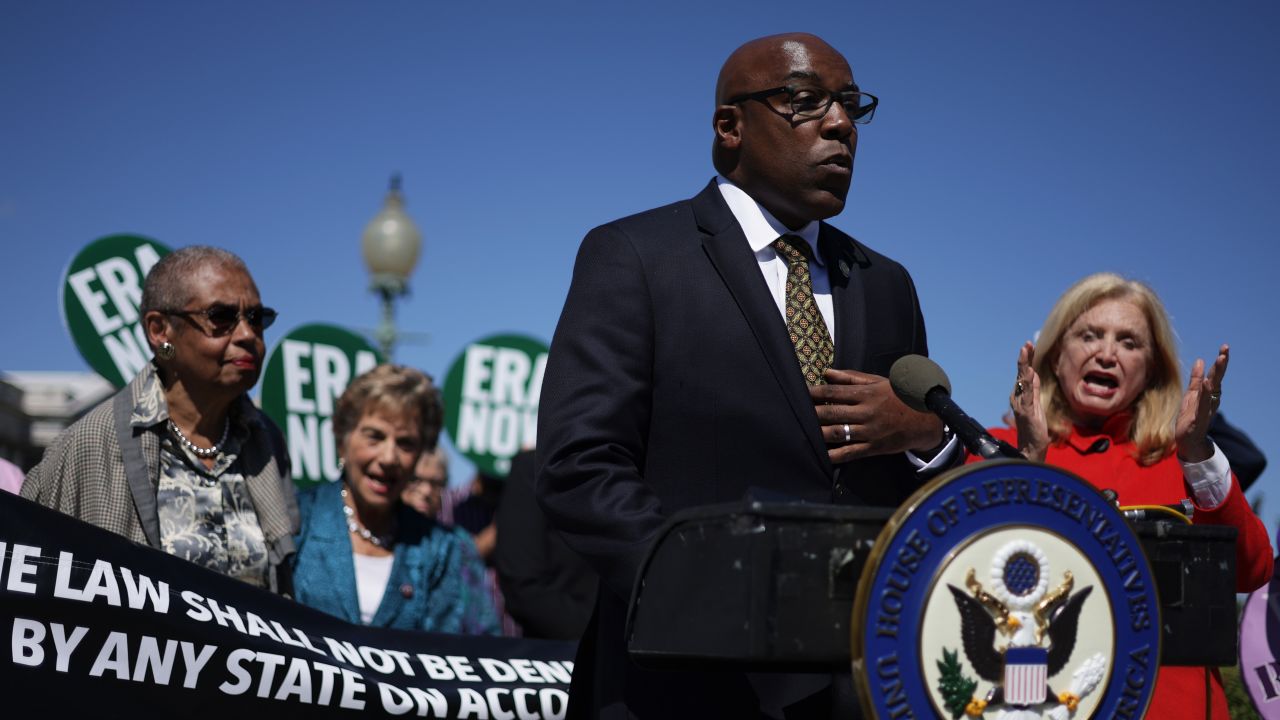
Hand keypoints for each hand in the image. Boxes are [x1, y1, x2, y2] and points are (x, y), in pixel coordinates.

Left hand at [811, 368, 944, 462]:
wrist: (924, 420)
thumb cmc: (898, 397)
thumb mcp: (878, 382)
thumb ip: (851, 378)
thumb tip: (826, 372)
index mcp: (866, 394)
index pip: (833, 392)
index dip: (814, 393)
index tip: (801, 394)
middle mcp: (866, 412)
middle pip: (831, 412)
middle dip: (812, 413)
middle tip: (798, 413)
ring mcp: (869, 431)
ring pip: (837, 433)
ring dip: (818, 433)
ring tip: (804, 432)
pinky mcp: (873, 447)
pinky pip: (850, 452)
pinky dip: (834, 455)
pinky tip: (822, 454)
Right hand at [1010, 341, 1047, 461]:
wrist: (1030, 447)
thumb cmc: (1034, 428)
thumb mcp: (1036, 404)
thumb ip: (1034, 389)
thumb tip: (1034, 373)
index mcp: (1021, 395)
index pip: (1023, 374)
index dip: (1026, 360)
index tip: (1028, 346)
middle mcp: (1017, 397)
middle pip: (1021, 374)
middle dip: (1024, 358)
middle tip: (1026, 344)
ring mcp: (1020, 403)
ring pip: (1022, 380)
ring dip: (1024, 365)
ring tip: (1025, 351)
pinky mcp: (1026, 411)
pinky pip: (1028, 393)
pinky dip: (1028, 382)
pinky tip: (1030, 372)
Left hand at [1176, 344, 1227, 462]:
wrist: (1188, 441)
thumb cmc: (1190, 417)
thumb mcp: (1191, 395)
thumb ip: (1195, 379)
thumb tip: (1200, 360)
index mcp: (1209, 394)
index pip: (1215, 375)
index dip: (1220, 361)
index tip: (1224, 347)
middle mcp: (1211, 400)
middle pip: (1217, 379)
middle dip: (1221, 364)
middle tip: (1225, 349)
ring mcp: (1205, 409)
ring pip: (1212, 389)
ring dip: (1216, 375)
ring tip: (1219, 360)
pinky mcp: (1198, 418)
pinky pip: (1203, 404)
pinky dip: (1206, 394)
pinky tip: (1208, 384)